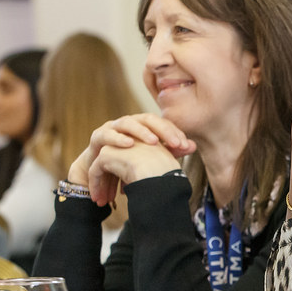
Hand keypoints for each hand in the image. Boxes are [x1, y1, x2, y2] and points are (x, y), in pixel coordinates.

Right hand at [68, 114, 196, 204]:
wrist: (98, 171)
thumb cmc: (127, 162)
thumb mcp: (149, 159)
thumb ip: (169, 151)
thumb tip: (194, 146)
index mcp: (144, 126)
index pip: (162, 124)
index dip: (175, 132)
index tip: (187, 145)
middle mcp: (130, 123)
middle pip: (148, 119)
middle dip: (163, 130)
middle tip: (177, 143)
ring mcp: (113, 127)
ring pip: (128, 122)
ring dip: (141, 132)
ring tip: (154, 142)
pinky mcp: (97, 136)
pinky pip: (107, 134)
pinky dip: (117, 139)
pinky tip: (128, 145)